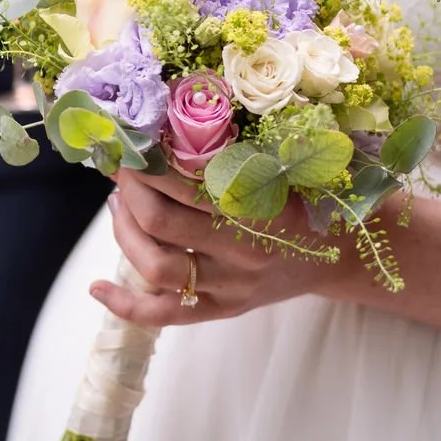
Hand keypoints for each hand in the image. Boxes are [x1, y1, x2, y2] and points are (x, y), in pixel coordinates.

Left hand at [93, 168, 346, 327]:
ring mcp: (232, 284)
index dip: (150, 162)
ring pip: (157, 264)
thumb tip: (166, 126)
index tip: (134, 144)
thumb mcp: (282, 168)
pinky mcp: (224, 309)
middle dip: (131, 190)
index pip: (186, 182)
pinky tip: (96, 286)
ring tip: (117, 206)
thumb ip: (234, 153)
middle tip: (123, 170)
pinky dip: (126, 303)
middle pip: (162, 220)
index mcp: (260, 204)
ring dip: (124, 231)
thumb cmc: (306, 199)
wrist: (344, 254)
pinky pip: (166, 314)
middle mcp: (244, 248)